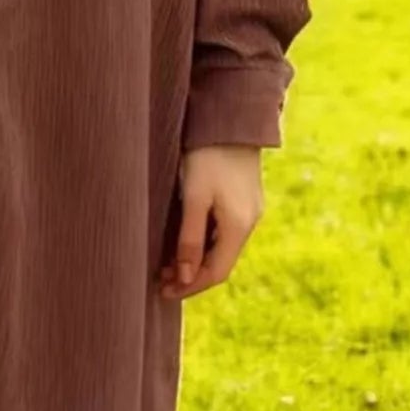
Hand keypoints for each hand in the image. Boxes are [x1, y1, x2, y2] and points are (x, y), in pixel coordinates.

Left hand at [158, 145, 263, 299]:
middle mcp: (250, 222)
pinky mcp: (245, 199)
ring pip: (222, 248)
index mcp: (239, 226)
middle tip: (160, 280)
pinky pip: (224, 232)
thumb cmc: (208, 156)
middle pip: (220, 263)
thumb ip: (189, 239)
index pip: (216, 273)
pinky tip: (186, 240)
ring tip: (167, 264)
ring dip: (196, 260)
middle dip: (190, 276)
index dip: (189, 287)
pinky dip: (204, 243)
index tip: (162, 291)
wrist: (231, 119)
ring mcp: (250, 211)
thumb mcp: (193, 198)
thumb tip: (185, 277)